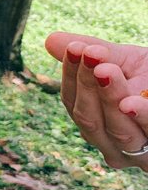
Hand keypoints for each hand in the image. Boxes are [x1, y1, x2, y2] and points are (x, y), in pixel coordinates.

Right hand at [45, 32, 147, 171]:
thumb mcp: (126, 63)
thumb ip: (93, 53)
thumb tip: (49, 39)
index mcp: (94, 122)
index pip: (72, 101)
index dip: (70, 75)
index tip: (75, 48)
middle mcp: (109, 142)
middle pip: (87, 118)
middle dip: (86, 84)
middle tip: (90, 53)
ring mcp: (136, 151)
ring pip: (116, 130)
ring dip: (109, 98)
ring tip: (105, 69)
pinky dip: (140, 117)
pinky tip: (130, 103)